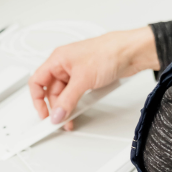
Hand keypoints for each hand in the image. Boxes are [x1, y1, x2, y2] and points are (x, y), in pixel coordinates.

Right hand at [29, 26, 159, 129]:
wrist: (134, 51)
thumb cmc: (109, 51)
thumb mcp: (82, 79)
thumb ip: (67, 100)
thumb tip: (57, 114)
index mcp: (57, 59)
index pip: (37, 82)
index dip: (37, 100)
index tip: (44, 114)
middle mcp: (65, 65)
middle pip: (51, 92)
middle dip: (56, 107)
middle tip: (59, 120)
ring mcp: (77, 73)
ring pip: (65, 95)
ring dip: (67, 108)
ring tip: (71, 118)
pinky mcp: (88, 79)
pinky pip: (77, 95)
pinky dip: (78, 104)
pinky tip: (82, 110)